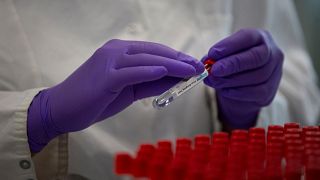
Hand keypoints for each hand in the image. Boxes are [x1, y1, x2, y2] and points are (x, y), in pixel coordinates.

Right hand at [27, 39, 203, 151]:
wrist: (63, 108)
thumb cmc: (96, 99)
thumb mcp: (128, 90)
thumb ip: (150, 83)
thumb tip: (176, 80)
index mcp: (120, 51)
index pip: (154, 51)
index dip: (175, 57)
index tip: (193, 64)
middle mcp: (114, 50)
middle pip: (153, 52)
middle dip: (179, 60)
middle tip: (198, 66)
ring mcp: (108, 62)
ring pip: (146, 59)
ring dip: (171, 65)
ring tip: (190, 70)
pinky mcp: (104, 77)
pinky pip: (131, 72)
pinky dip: (149, 71)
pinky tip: (165, 72)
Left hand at [203, 29, 283, 129]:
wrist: (240, 90)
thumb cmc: (231, 67)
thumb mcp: (224, 57)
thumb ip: (216, 58)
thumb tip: (206, 62)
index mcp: (260, 37)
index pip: (248, 37)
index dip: (230, 45)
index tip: (213, 53)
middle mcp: (273, 53)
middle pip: (256, 57)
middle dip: (233, 63)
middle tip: (214, 70)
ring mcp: (275, 72)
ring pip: (256, 76)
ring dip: (231, 80)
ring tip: (214, 81)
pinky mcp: (270, 91)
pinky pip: (257, 92)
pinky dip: (238, 92)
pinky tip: (224, 90)